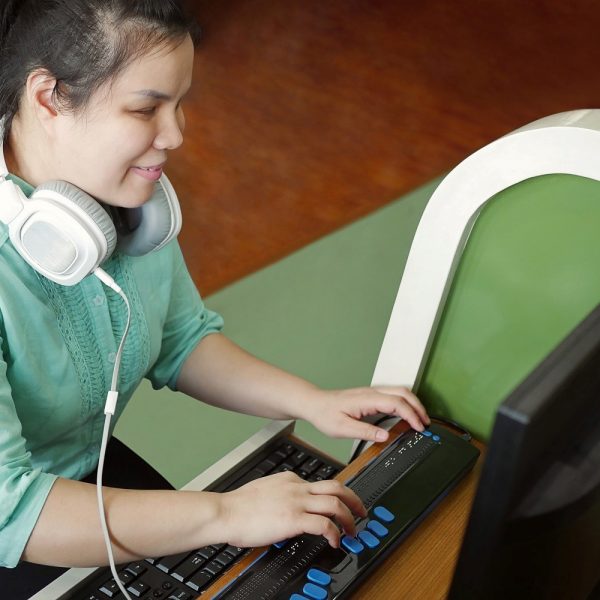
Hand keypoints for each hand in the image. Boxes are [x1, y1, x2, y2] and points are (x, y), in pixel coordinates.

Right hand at [218, 472, 366, 547]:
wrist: (225, 512)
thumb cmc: (238, 506)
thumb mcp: (264, 491)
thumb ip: (280, 495)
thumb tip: (287, 508)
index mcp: (289, 480)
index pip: (320, 483)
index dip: (335, 496)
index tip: (340, 506)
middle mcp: (296, 487)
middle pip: (336, 487)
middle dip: (354, 500)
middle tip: (361, 512)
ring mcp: (296, 501)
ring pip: (335, 503)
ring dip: (349, 518)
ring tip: (353, 531)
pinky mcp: (293, 518)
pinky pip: (324, 524)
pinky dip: (335, 533)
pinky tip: (335, 542)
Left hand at [300, 386, 429, 441]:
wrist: (315, 404)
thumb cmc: (325, 414)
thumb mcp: (342, 428)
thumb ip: (365, 432)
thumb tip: (385, 436)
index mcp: (366, 399)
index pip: (397, 403)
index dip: (411, 415)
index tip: (419, 427)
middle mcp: (371, 392)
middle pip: (403, 393)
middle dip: (418, 407)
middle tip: (426, 424)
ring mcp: (371, 392)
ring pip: (400, 391)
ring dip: (413, 404)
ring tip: (420, 420)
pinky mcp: (370, 395)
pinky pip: (393, 395)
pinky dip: (405, 403)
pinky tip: (406, 414)